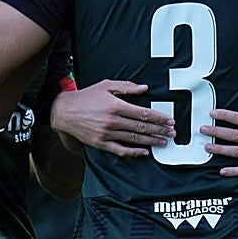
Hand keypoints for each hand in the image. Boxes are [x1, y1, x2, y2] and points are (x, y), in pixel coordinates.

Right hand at [50, 80, 172, 157]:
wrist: (64, 112)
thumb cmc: (87, 97)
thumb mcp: (106, 86)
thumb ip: (127, 87)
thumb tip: (145, 88)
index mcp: (116, 106)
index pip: (143, 113)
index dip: (159, 118)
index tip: (169, 121)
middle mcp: (112, 121)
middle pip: (141, 127)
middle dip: (159, 130)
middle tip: (172, 133)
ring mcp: (106, 134)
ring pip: (134, 139)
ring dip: (151, 141)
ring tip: (163, 142)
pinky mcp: (101, 144)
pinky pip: (121, 150)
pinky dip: (134, 152)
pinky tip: (145, 152)